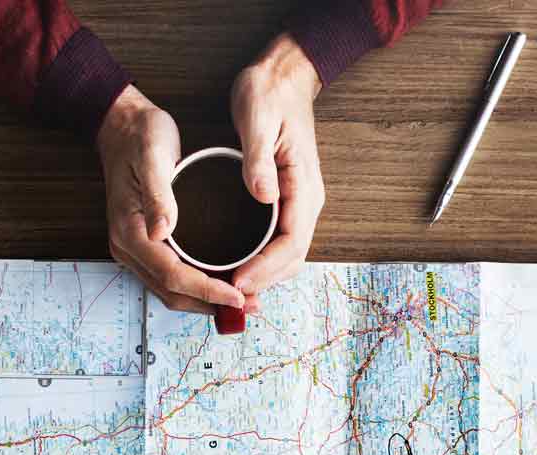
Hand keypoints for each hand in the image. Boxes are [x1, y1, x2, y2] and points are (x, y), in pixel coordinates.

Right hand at [97, 85, 248, 316]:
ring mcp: (134, 249)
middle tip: (250, 305)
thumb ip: (158, 194)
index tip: (237, 295)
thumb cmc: (140, 137)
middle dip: (211, 303)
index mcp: (130, 231)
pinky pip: (170, 277)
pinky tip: (221, 283)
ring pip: (171, 290)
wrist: (121, 126)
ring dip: (205, 300)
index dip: (207, 290)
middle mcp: (128, 247)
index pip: (172, 274)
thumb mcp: (152, 156)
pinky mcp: (144, 245)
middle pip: (172, 292)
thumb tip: (163, 230)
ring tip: (242, 301)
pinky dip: (196, 287)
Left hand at [229, 33, 324, 297]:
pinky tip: (239, 267)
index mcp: (304, 186)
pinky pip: (279, 241)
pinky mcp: (287, 200)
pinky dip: (262, 261)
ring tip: (231, 290)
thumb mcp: (258, 119)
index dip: (265, 268)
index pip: (291, 242)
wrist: (284, 76)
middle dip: (263, 281)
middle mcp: (307, 200)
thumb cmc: (269, 93)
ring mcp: (299, 202)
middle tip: (229, 296)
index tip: (238, 281)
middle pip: (292, 258)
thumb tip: (263, 196)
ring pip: (287, 254)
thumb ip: (259, 160)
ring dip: (264, 276)